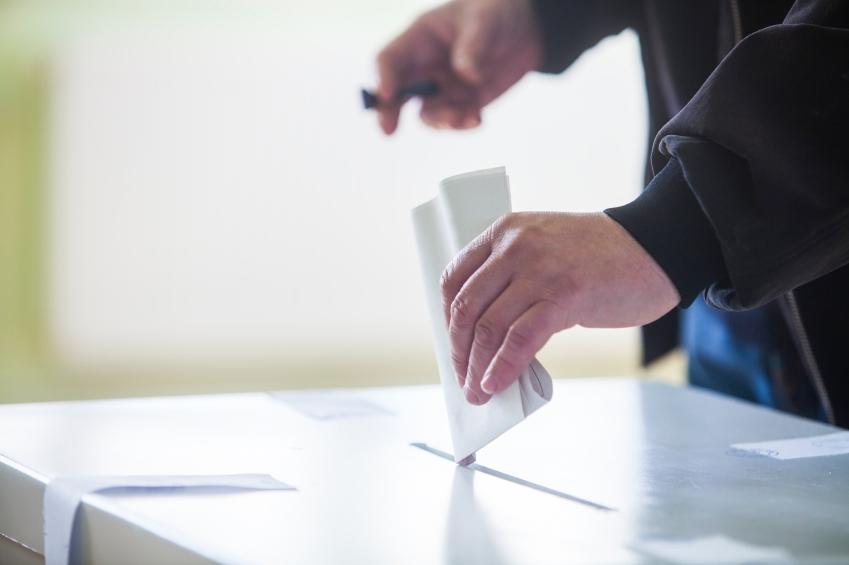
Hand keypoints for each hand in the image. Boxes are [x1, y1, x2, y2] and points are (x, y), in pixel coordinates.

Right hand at [375, 0, 541, 133]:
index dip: (382, 76)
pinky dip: (463, 124)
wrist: (525, 30)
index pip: (390, 59)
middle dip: (388, 112)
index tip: (387, 95)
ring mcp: (442, 88)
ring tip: (465, 118)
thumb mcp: (485, 20)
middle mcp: (424, 66)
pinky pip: (455, 121)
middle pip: (396, 92)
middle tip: (388, 130)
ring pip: (427, 113)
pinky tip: (478, 119)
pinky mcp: (462, 103)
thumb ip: (473, 45)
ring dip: (440, 121)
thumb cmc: (496, 13)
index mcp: (419, 39)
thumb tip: (466, 75)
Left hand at [441, 212, 679, 404]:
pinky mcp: (565, 295)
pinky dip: (503, 367)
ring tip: (477, 392)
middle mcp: (516, 246)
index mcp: (504, 231)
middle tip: (462, 378)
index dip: (447, 318)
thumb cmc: (600, 257)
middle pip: (466, 307)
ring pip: (489, 327)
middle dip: (458, 351)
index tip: (454, 345)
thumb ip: (512, 277)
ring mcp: (540, 270)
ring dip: (477, 368)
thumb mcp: (544, 248)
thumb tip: (484, 334)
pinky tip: (496, 384)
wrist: (656, 246)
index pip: (453, 278)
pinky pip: (521, 339)